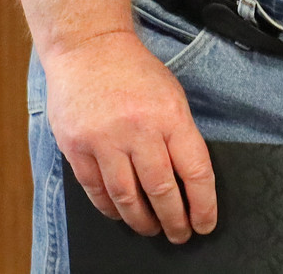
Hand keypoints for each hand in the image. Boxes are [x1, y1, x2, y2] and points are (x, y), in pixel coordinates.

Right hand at [44, 28, 217, 242]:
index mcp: (170, 115)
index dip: (204, 204)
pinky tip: (121, 213)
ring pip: (127, 197)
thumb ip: (179, 135)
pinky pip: (96, 190)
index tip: (206, 223)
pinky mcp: (76, 146)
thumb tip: (189, 181)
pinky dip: (110, 208)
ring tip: (151, 229)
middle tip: (180, 234)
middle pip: (161, 190)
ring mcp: (104, 140)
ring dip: (142, 221)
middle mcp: (138, 129)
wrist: (89, 47)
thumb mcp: (171, 96)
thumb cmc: (134, 71)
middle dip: (174, 220)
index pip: (195, 171)